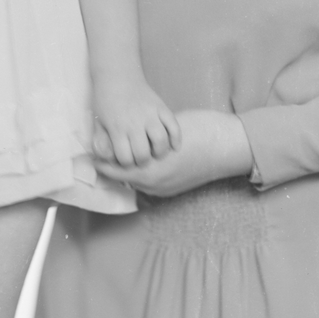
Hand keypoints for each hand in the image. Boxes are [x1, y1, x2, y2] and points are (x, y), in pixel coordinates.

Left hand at [92, 76, 181, 167]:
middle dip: (142, 161)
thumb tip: (107, 160)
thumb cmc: (106, 100)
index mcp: (117, 127)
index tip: (126, 160)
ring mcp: (150, 113)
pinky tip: (173, 146)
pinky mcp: (161, 106)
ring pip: (161, 141)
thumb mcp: (97, 122)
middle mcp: (134, 122)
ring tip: (155, 152)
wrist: (117, 75)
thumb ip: (101, 143)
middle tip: (141, 158)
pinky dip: (176, 138)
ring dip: (160, 151)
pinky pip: (174, 125)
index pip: (125, 158)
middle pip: (144, 153)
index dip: (126, 164)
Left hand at [93, 109, 253, 195]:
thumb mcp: (166, 128)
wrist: (228, 145)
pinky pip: (147, 184)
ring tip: (113, 154)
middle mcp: (154, 184)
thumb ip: (145, 136)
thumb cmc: (200, 130)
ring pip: (133, 182)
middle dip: (109, 165)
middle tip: (97, 151)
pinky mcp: (172, 189)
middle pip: (121, 178)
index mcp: (150, 170)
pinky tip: (135, 160)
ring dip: (123, 170)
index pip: (114, 168)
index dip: (101, 157)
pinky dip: (137, 174)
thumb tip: (125, 134)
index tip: (90, 147)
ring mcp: (164, 189)